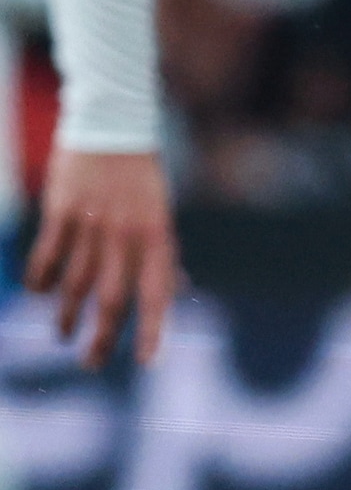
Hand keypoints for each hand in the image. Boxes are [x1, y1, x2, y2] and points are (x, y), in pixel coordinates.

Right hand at [21, 149, 181, 366]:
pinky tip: (38, 294)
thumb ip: (163, 252)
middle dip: (102, 337)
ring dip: (68, 315)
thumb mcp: (162, 212)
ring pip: (77, 282)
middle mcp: (127, 235)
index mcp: (158, 237)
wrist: (113, 124)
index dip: (152, 330)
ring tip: (63, 336)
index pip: (157, 295)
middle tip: (91, 364)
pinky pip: (49, 254)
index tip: (147, 362)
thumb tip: (174, 289)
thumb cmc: (141, 176)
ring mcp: (93, 223)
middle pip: (113, 298)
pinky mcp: (62, 210)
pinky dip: (41, 278)